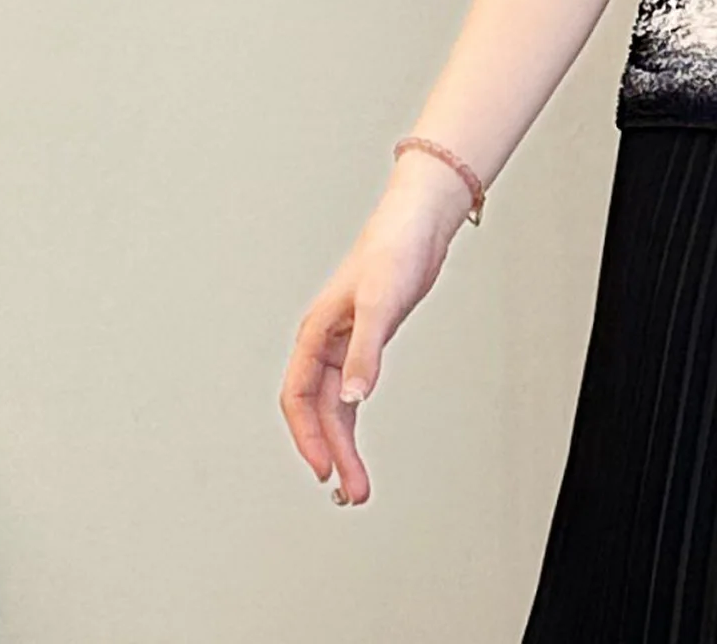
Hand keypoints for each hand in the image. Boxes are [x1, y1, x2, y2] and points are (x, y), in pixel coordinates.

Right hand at [278, 167, 468, 505]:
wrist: (418, 224)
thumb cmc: (392, 252)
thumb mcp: (378, 304)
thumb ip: (365, 352)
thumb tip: (352, 399)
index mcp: (315, 333)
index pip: (298, 397)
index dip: (307, 437)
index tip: (325, 469)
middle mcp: (324, 343)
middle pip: (317, 410)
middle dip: (331, 452)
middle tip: (351, 492)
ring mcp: (344, 345)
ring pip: (334, 407)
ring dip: (344, 444)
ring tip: (357, 486)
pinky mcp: (367, 342)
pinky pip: (351, 392)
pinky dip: (354, 419)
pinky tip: (359, 445)